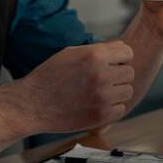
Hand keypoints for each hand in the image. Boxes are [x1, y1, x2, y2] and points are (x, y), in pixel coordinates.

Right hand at [13, 41, 134, 132]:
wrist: (32, 104)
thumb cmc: (49, 77)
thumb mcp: (70, 54)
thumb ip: (98, 49)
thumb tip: (120, 46)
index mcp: (94, 56)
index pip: (127, 52)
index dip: (119, 58)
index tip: (111, 64)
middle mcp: (101, 75)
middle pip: (129, 72)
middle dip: (118, 75)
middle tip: (101, 80)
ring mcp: (103, 96)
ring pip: (127, 91)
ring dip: (116, 92)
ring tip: (97, 92)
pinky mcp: (101, 115)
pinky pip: (120, 109)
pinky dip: (110, 108)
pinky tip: (94, 104)